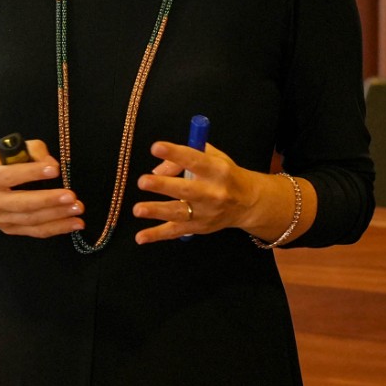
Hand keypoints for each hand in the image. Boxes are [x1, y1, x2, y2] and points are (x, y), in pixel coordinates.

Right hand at [0, 137, 84, 238]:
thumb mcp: (7, 152)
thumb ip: (31, 151)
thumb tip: (53, 165)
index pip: (10, 175)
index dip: (32, 172)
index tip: (55, 170)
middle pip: (22, 203)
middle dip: (49, 200)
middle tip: (72, 196)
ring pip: (31, 220)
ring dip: (58, 216)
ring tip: (78, 209)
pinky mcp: (8, 230)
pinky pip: (35, 231)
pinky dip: (57, 228)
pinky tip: (75, 224)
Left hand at [132, 140, 259, 243]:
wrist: (247, 203)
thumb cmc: (225, 175)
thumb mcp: (213, 157)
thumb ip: (185, 157)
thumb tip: (157, 169)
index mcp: (217, 170)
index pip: (195, 160)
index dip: (175, 153)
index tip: (156, 147)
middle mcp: (213, 193)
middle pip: (185, 189)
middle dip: (163, 186)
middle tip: (143, 181)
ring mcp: (205, 213)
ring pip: (178, 212)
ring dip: (157, 211)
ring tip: (138, 209)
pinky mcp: (198, 228)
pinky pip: (175, 231)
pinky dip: (157, 235)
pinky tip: (140, 237)